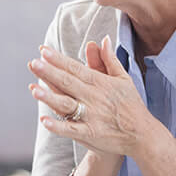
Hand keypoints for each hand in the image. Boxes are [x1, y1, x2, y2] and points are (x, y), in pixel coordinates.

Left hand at [28, 36, 153, 158]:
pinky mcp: (89, 133)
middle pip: (68, 83)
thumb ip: (109, 60)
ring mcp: (91, 116)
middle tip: (33, 63)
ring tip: (34, 89)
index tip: (43, 51)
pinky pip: (71, 129)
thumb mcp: (123, 79)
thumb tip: (102, 40)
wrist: (142, 135)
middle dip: (49, 72)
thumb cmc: (131, 105)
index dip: (58, 60)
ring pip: (67, 104)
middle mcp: (93, 98)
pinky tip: (44, 120)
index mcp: (100, 83)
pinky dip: (58, 126)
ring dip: (50, 97)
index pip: (75, 68)